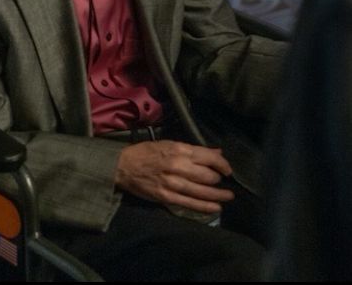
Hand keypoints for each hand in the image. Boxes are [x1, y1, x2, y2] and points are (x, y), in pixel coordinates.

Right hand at [114, 140, 234, 216]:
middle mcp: (178, 166)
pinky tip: (216, 207)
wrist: (124, 166)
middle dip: (219, 179)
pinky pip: (190, 204)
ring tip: (228, 196)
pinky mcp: (167, 197)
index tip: (228, 169)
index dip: (222, 164)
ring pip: (202, 191)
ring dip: (219, 195)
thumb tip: (216, 152)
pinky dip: (205, 207)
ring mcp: (173, 183)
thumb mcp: (169, 144)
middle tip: (223, 181)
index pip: (207, 157)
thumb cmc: (146, 152)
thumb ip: (193, 150)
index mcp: (178, 149)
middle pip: (207, 175)